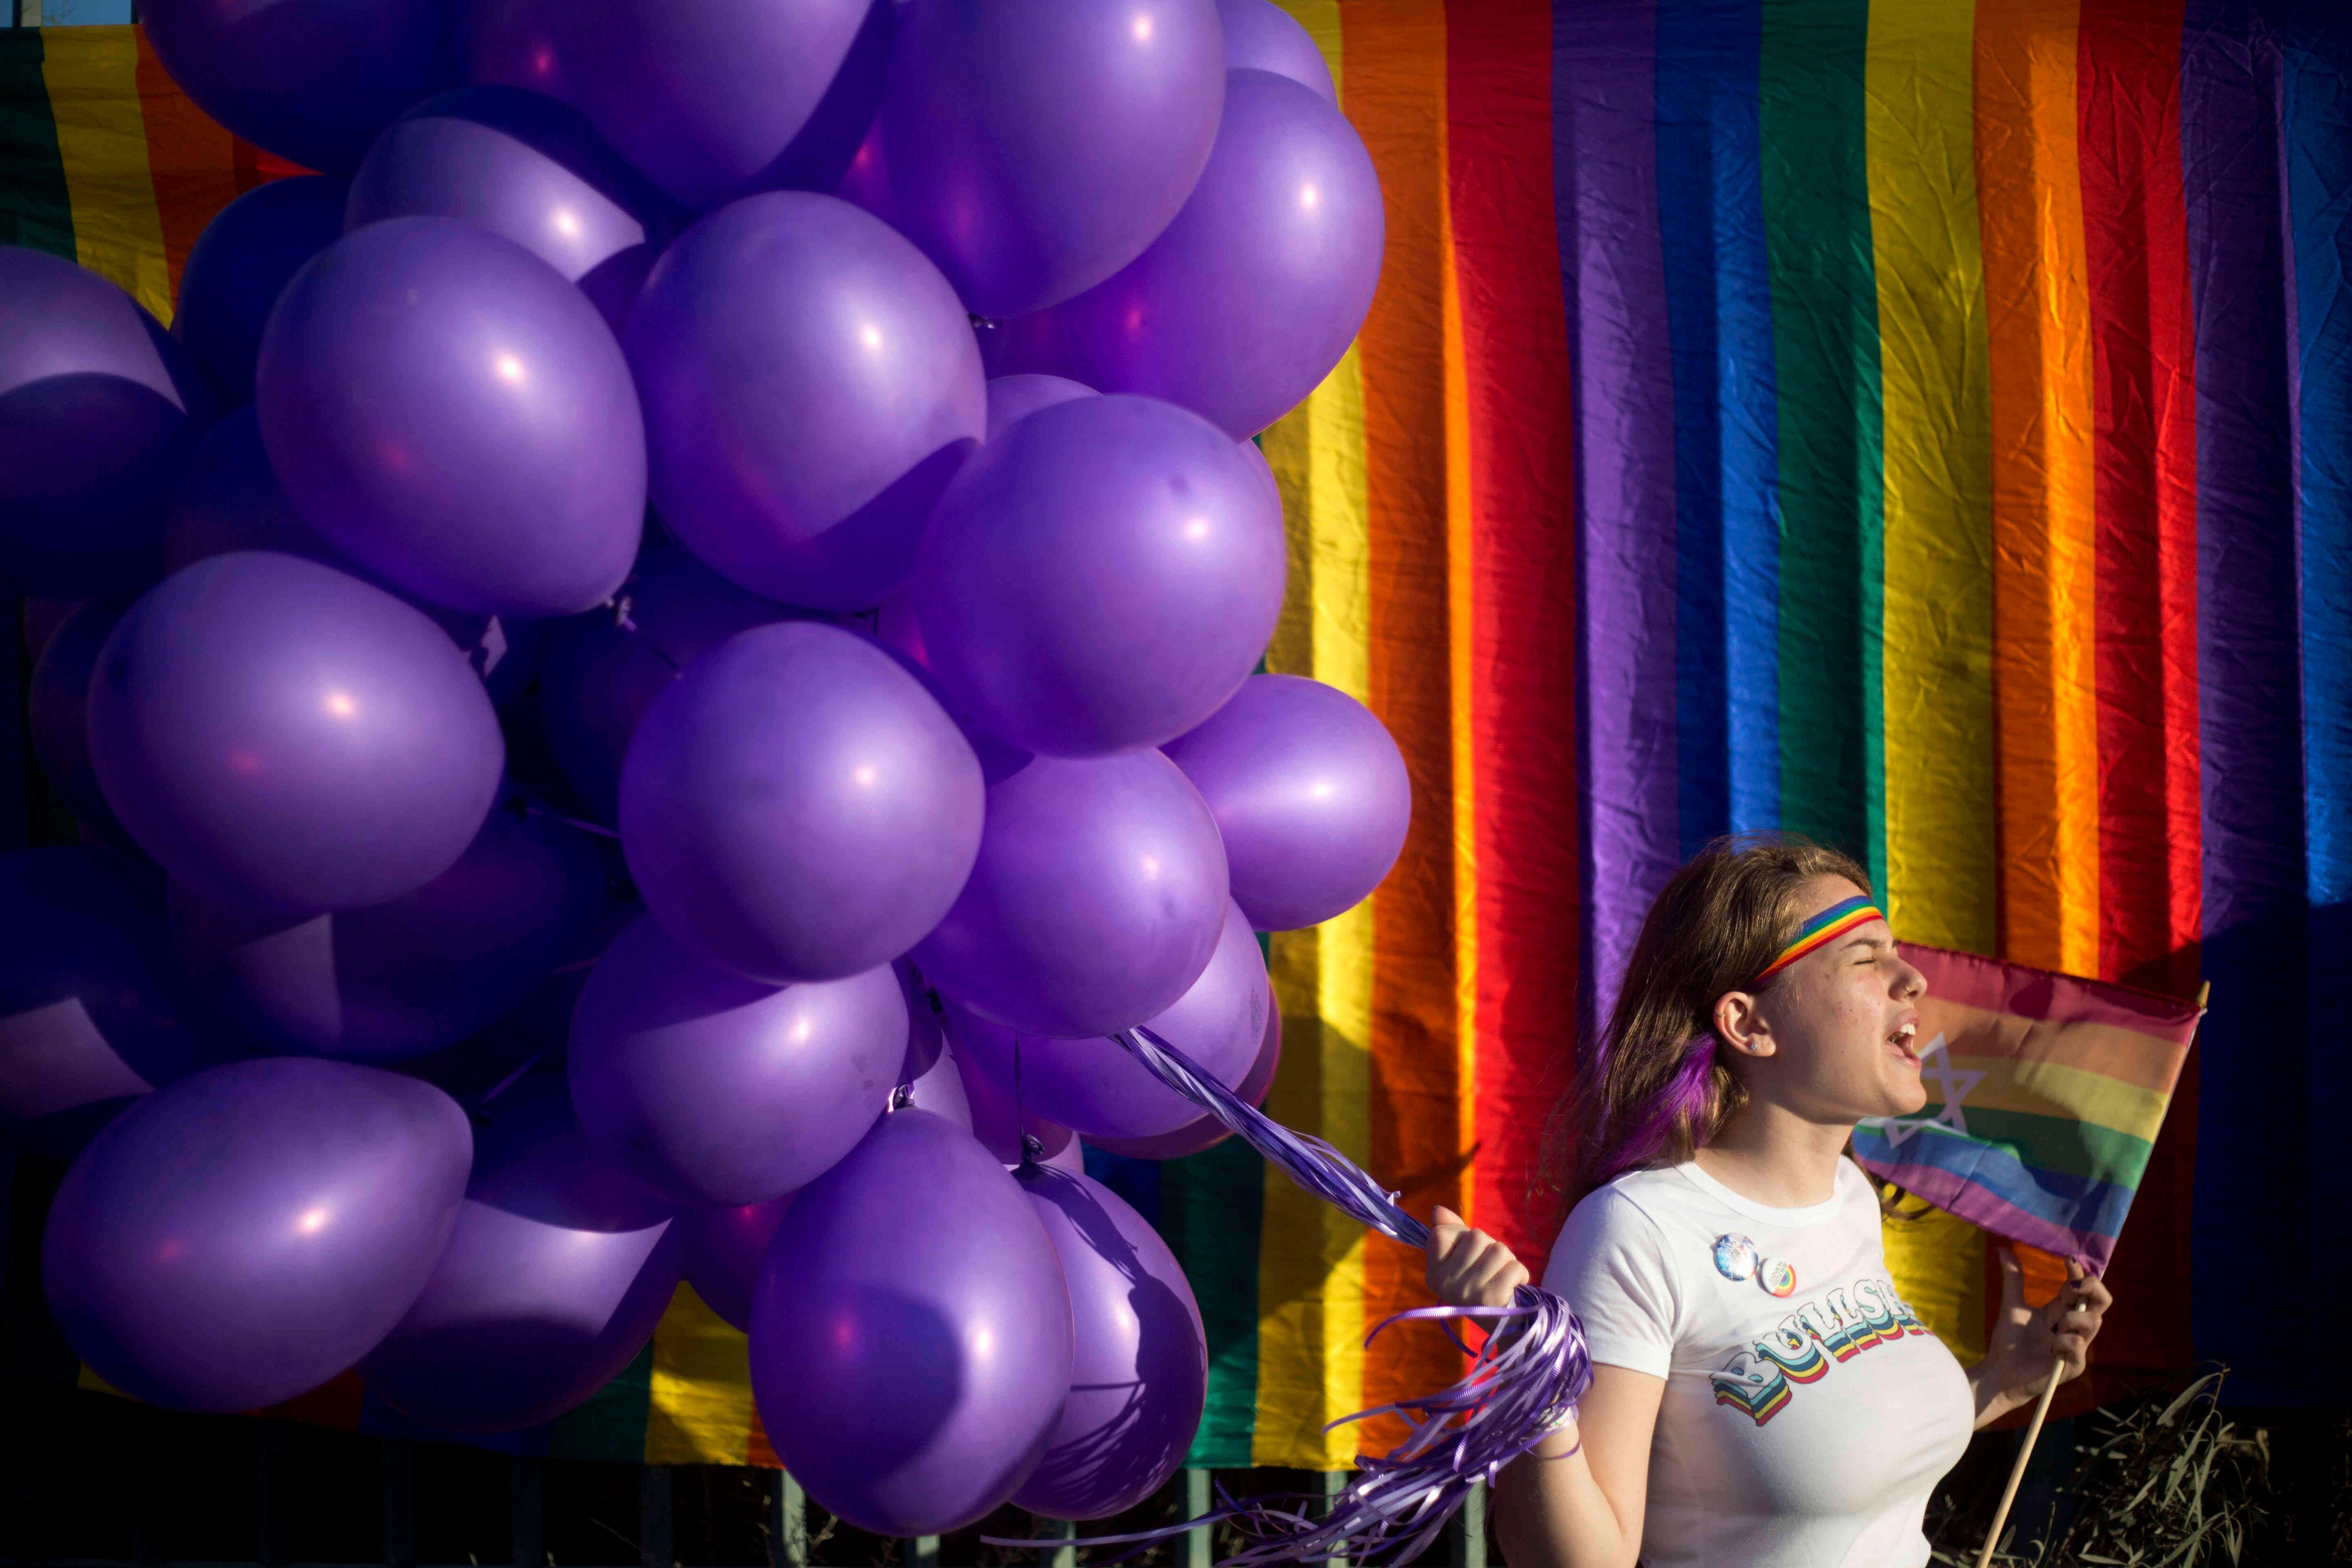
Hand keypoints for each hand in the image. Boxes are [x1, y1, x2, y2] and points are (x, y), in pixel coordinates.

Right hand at [1425, 1205, 1528, 1309]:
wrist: (1503, 1326)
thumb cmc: (1480, 1287)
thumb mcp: (1460, 1262)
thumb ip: (1449, 1233)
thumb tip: (1437, 1210)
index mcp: (1434, 1273)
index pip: (1441, 1232)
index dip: (1461, 1236)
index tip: (1468, 1256)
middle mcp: (1446, 1283)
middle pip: (1476, 1237)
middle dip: (1490, 1247)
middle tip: (1490, 1269)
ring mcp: (1468, 1291)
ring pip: (1498, 1249)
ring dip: (1507, 1260)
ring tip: (1502, 1276)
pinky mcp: (1492, 1299)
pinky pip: (1514, 1266)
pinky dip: (1520, 1273)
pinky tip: (1514, 1285)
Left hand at [1975, 1248, 2111, 1420]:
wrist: (2000, 1371)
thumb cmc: (2009, 1341)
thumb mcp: (2012, 1304)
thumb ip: (2013, 1278)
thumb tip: (2002, 1248)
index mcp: (2063, 1310)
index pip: (2083, 1287)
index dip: (2080, 1272)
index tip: (2067, 1259)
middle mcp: (2075, 1326)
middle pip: (2103, 1301)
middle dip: (2092, 1287)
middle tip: (2070, 1287)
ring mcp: (2078, 1346)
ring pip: (2094, 1321)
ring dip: (2072, 1317)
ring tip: (2053, 1327)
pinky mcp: (2075, 1365)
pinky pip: (2079, 1344)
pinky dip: (2062, 1341)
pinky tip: (2049, 1348)